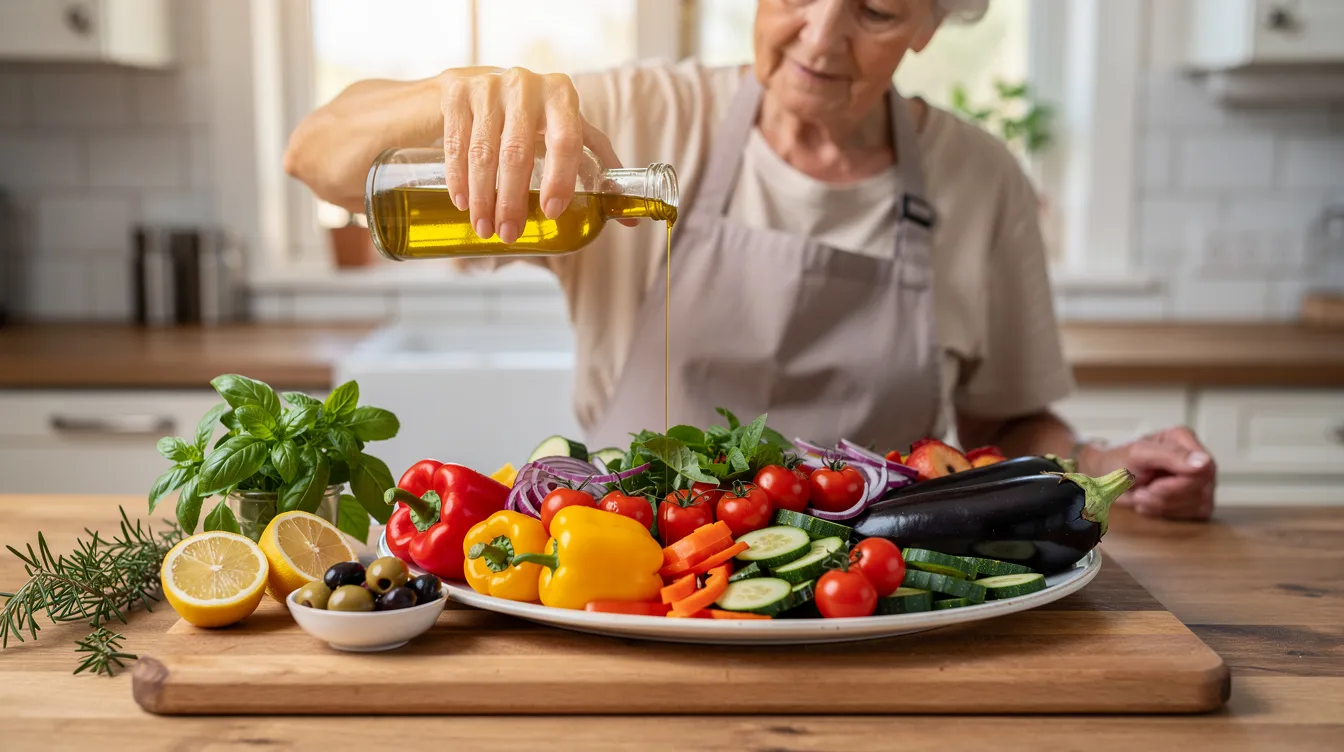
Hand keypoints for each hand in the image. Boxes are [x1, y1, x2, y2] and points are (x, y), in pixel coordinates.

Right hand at [438, 67, 627, 244]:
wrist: (476, 84)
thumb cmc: (531, 118)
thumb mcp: (567, 133)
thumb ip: (598, 168)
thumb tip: (629, 218)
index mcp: (561, 95)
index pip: (566, 140)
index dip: (560, 179)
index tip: (551, 214)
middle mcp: (526, 85)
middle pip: (518, 152)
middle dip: (513, 201)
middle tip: (509, 235)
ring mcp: (488, 85)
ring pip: (484, 151)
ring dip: (483, 197)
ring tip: (485, 228)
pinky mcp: (456, 92)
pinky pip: (457, 143)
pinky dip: (459, 178)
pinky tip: (462, 202)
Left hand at [1084, 427, 1215, 520]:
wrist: (1109, 481)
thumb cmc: (1121, 463)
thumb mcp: (1138, 455)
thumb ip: (1170, 455)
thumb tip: (1204, 462)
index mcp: (1184, 440)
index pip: (1203, 469)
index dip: (1177, 484)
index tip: (1152, 486)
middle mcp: (1198, 460)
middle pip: (1199, 489)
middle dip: (1164, 496)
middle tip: (1142, 491)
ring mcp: (1202, 483)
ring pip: (1196, 504)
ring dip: (1162, 506)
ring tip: (1144, 495)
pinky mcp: (1198, 502)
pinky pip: (1191, 515)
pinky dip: (1166, 513)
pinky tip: (1152, 503)